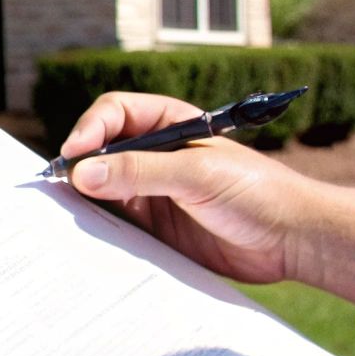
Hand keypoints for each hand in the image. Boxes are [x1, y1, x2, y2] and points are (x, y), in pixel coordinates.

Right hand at [60, 92, 354, 303]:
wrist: (294, 242)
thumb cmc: (256, 193)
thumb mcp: (197, 175)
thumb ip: (139, 171)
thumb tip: (83, 173)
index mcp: (168, 125)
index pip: (114, 113)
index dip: (90, 128)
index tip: (76, 153)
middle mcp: (155, 155)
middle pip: (100, 149)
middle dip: (79, 163)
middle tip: (60, 185)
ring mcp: (152, 191)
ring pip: (102, 187)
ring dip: (84, 197)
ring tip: (67, 211)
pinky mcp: (155, 227)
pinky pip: (116, 222)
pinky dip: (98, 226)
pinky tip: (88, 234)